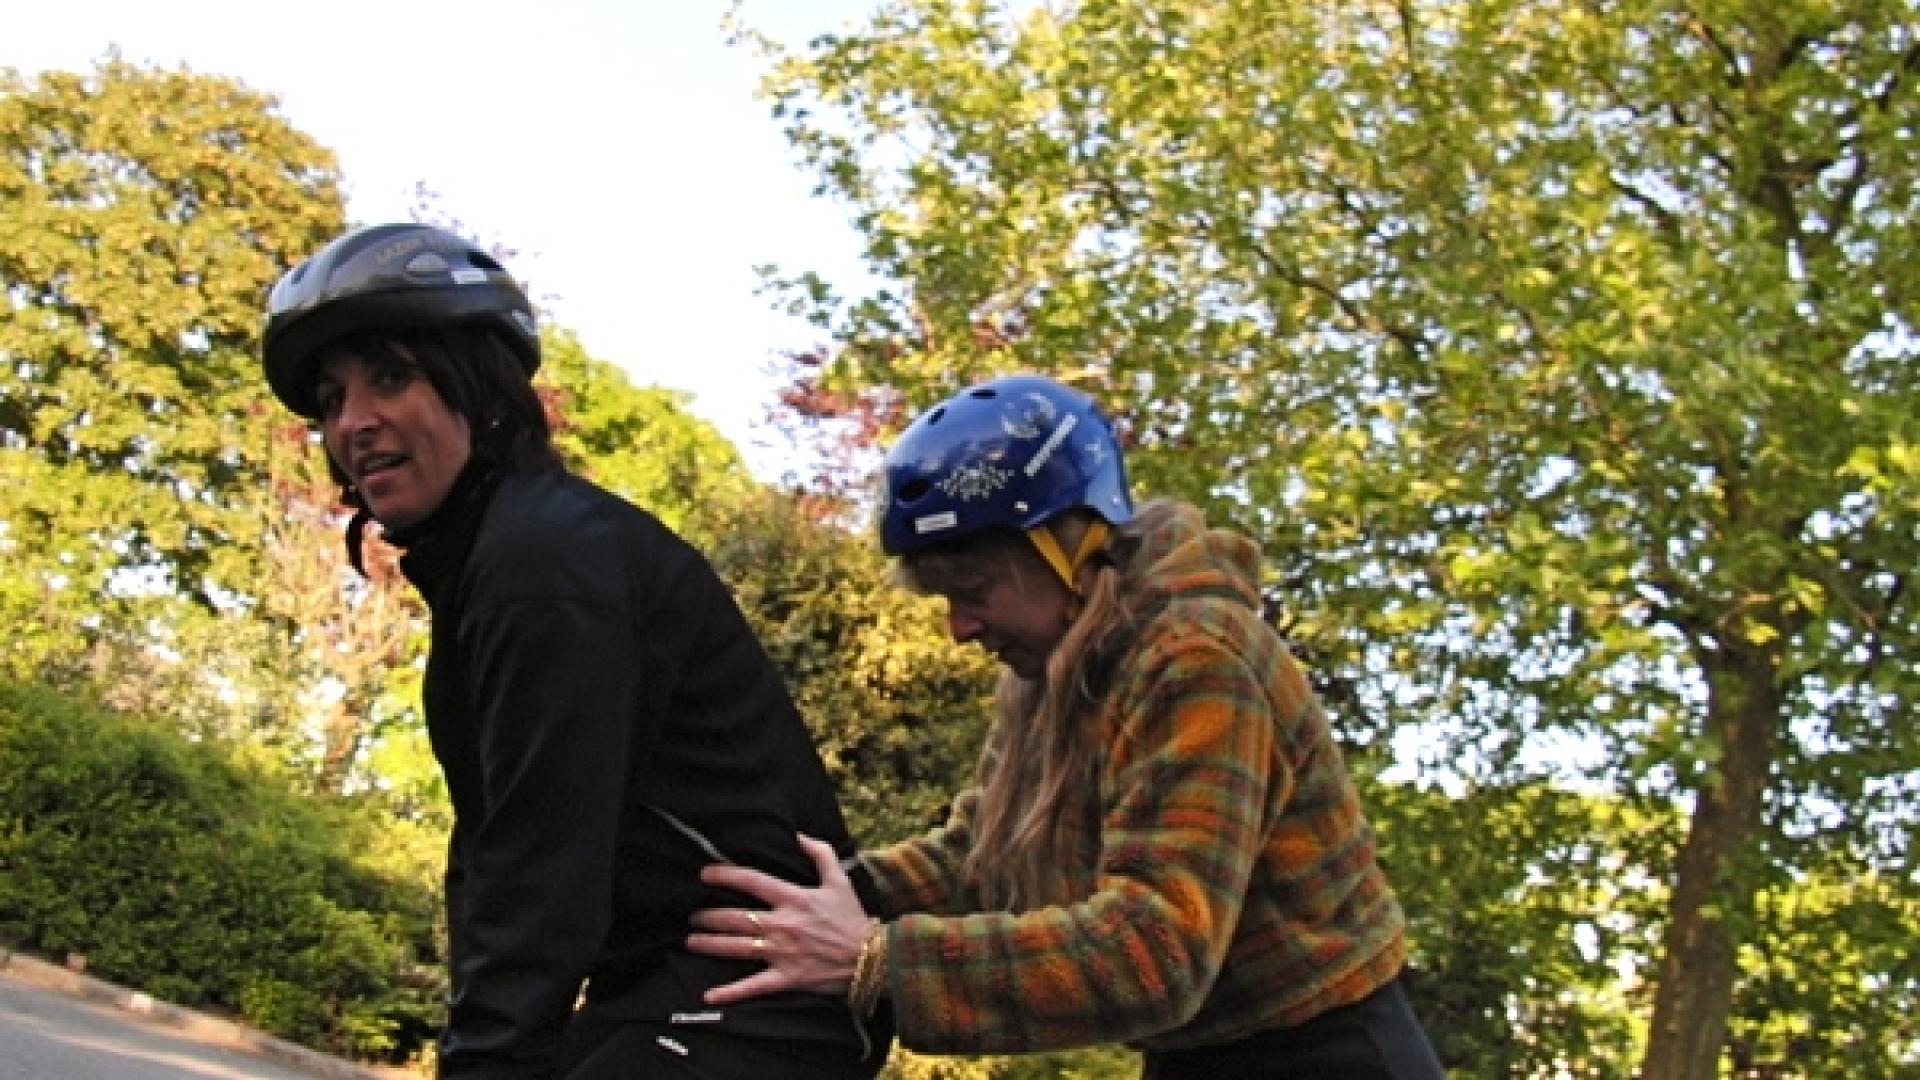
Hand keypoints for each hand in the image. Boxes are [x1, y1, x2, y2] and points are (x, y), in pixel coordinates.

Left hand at [687, 833, 875, 1003]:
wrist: (871, 958)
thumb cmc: (853, 918)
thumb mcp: (840, 879)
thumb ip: (820, 853)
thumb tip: (798, 835)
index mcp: (794, 898)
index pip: (752, 881)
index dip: (725, 875)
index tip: (704, 874)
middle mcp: (783, 925)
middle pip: (735, 917)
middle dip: (708, 916)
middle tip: (693, 916)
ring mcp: (782, 953)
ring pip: (736, 947)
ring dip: (709, 944)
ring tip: (691, 940)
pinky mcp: (786, 978)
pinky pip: (753, 986)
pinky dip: (730, 993)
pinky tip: (710, 995)